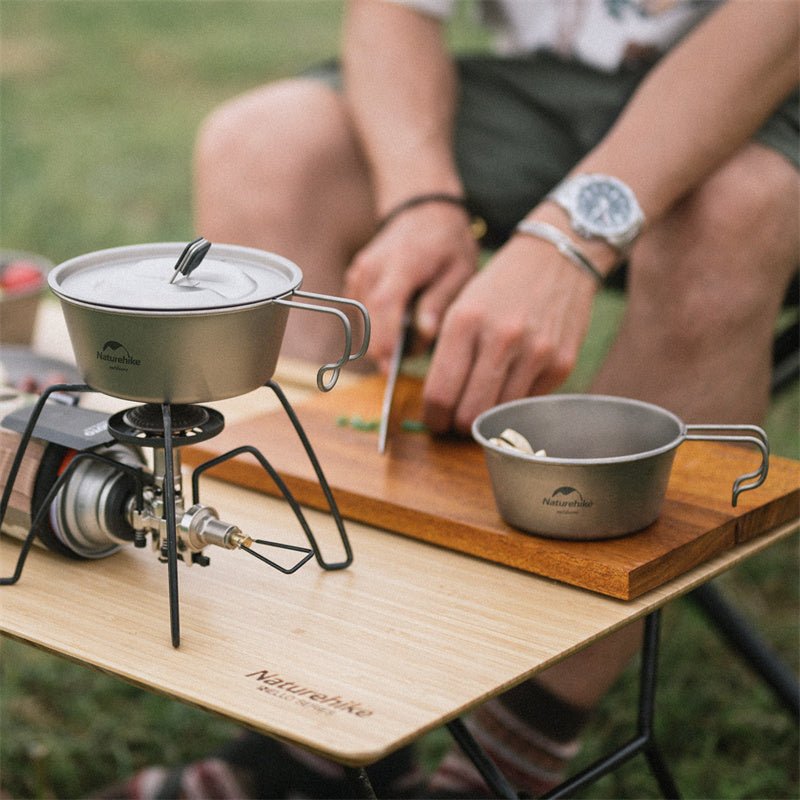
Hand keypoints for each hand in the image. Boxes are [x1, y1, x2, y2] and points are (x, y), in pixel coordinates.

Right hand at [343, 203, 478, 369]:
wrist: (422, 211)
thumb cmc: (447, 243)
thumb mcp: (459, 270)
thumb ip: (440, 301)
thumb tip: (425, 331)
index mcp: (402, 265)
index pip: (385, 307)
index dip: (384, 341)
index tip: (389, 368)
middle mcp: (372, 269)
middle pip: (370, 322)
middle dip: (388, 346)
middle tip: (416, 350)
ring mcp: (359, 273)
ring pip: (363, 321)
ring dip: (383, 335)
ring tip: (412, 327)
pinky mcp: (354, 280)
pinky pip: (361, 313)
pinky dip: (377, 323)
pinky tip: (399, 315)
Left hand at [422, 234, 598, 433]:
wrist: (555, 259)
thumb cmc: (499, 289)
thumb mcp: (461, 309)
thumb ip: (448, 356)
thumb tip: (438, 408)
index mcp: (465, 322)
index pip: (440, 394)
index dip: (434, 418)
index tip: (435, 421)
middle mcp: (501, 338)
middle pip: (470, 415)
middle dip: (459, 426)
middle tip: (457, 422)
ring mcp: (536, 353)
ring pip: (501, 417)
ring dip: (489, 420)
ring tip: (484, 405)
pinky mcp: (562, 364)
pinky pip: (529, 404)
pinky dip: (517, 403)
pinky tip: (514, 383)